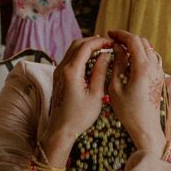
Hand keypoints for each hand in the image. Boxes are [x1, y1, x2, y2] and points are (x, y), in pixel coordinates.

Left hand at [43, 36, 112, 160]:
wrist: (61, 129)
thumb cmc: (79, 116)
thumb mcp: (96, 94)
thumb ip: (100, 71)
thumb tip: (106, 55)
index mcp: (71, 71)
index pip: (85, 47)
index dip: (100, 42)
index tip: (112, 43)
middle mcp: (62, 68)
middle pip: (77, 44)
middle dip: (93, 41)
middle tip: (107, 44)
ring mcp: (58, 72)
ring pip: (72, 50)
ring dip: (86, 47)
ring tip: (101, 50)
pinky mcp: (58, 77)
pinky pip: (69, 59)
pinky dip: (81, 55)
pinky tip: (91, 60)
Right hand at [106, 30, 166, 151]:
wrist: (145, 127)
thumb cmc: (128, 111)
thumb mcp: (116, 87)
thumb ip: (117, 64)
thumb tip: (118, 48)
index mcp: (143, 68)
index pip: (133, 41)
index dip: (120, 34)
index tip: (110, 34)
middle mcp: (154, 67)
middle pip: (142, 41)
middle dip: (127, 38)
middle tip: (113, 41)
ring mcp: (159, 71)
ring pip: (148, 48)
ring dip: (135, 45)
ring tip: (121, 50)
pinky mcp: (160, 77)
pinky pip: (152, 58)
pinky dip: (141, 54)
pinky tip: (130, 60)